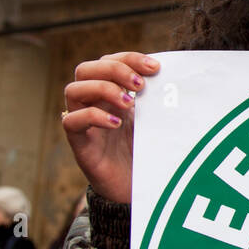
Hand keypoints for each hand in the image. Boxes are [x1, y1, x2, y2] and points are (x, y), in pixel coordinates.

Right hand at [62, 52, 159, 203]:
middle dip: (114, 69)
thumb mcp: (154, 120)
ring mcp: (84, 122)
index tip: (155, 67)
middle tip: (140, 85)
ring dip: (103, 89)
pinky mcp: (80, 144)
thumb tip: (176, 76)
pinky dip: (93, 117)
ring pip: (73, 89)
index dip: (129, 58)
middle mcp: (93, 103)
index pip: (108, 60)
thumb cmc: (146, 152)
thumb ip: (157, 99)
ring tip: (128, 103)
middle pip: (86, 69)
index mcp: (111, 93)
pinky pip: (71, 121)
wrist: (137, 189)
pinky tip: (116, 123)